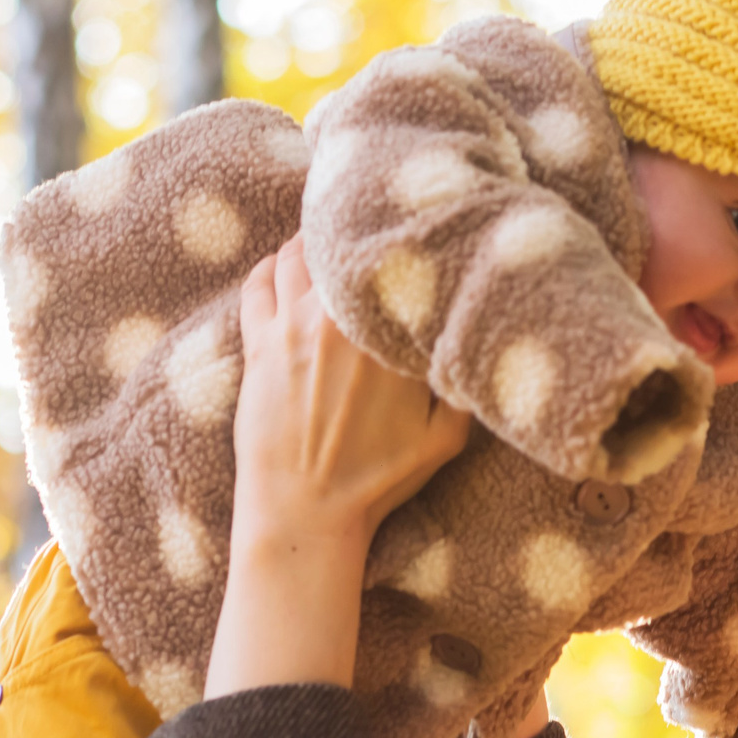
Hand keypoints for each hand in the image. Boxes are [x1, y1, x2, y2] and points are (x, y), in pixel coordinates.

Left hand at [208, 240, 469, 698]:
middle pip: (342, 243)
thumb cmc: (377, 480)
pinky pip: (259, 282)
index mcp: (389, 335)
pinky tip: (284, 269)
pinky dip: (272, 268)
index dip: (403, 238)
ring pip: (297, 254)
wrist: (305, 512)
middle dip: (354, 231)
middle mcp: (338, 320)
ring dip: (311, 243)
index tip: (413, 230)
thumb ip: (464, 385)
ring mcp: (292, 326)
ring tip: (325, 243)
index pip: (397, 260)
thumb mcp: (445, 439)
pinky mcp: (258, 342)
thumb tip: (480, 342)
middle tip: (365, 225)